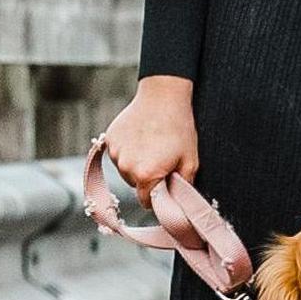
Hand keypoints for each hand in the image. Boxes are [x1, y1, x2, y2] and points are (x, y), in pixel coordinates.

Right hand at [104, 75, 199, 197]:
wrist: (163, 96)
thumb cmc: (180, 129)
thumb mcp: (191, 160)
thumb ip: (183, 186)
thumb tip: (178, 203)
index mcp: (146, 176)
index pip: (146, 201)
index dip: (157, 196)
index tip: (165, 186)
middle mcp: (126, 167)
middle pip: (136, 184)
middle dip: (148, 178)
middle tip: (162, 159)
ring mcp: (115, 153)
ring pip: (126, 169)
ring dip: (136, 164)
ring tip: (152, 145)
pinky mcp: (109, 140)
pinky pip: (118, 154)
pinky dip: (127, 150)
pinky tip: (141, 136)